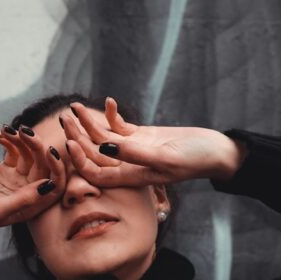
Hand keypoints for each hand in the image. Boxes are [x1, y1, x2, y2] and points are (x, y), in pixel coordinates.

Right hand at [0, 123, 67, 230]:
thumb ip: (22, 200)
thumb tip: (49, 186)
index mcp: (31, 207)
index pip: (55, 186)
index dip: (56, 168)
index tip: (49, 150)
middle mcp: (28, 193)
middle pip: (44, 166)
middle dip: (37, 146)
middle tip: (24, 131)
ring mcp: (18, 179)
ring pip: (31, 154)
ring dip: (22, 139)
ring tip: (7, 130)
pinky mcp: (5, 168)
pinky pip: (15, 150)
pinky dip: (9, 140)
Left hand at [61, 97, 243, 186]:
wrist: (216, 150)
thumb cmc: (194, 159)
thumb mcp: (164, 157)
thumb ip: (134, 154)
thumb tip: (103, 148)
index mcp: (131, 177)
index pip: (95, 174)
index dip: (80, 161)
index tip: (70, 142)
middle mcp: (128, 165)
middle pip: (94, 153)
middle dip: (77, 136)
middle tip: (64, 117)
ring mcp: (134, 150)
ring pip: (103, 137)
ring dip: (89, 122)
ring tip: (75, 105)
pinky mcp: (142, 136)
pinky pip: (120, 127)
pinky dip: (112, 115)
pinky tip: (108, 102)